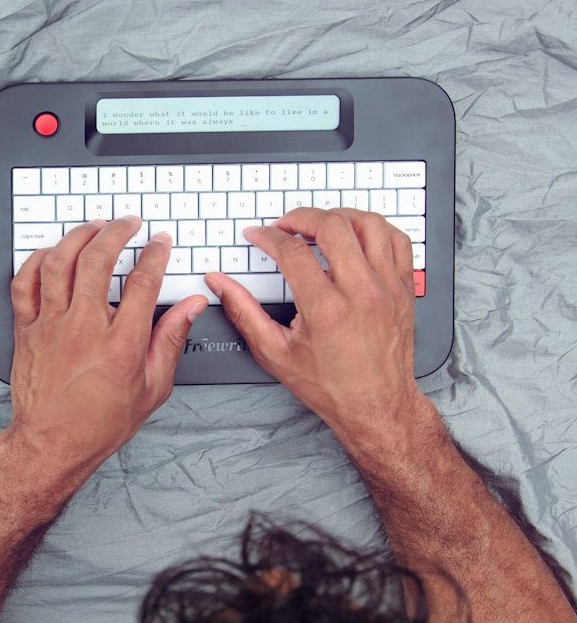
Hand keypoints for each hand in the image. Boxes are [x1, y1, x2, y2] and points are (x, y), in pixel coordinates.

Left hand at [6, 216, 207, 482]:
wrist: (52, 443)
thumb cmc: (100, 422)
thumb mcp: (152, 388)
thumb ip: (172, 340)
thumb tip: (192, 307)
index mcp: (121, 343)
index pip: (143, 282)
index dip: (155, 254)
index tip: (159, 242)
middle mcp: (85, 328)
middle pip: (99, 260)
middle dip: (117, 232)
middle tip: (128, 223)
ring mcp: (51, 326)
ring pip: (60, 262)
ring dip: (78, 237)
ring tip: (94, 227)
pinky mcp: (26, 330)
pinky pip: (24, 282)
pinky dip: (37, 261)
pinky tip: (52, 253)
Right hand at [205, 208, 422, 439]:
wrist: (376, 406)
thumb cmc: (329, 385)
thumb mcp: (274, 353)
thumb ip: (243, 312)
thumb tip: (219, 284)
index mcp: (325, 308)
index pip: (292, 251)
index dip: (268, 236)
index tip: (258, 236)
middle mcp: (360, 292)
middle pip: (332, 226)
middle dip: (301, 217)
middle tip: (285, 225)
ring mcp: (387, 287)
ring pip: (368, 224)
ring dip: (339, 216)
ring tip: (320, 224)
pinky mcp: (403, 289)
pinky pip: (396, 240)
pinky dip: (374, 228)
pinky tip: (356, 235)